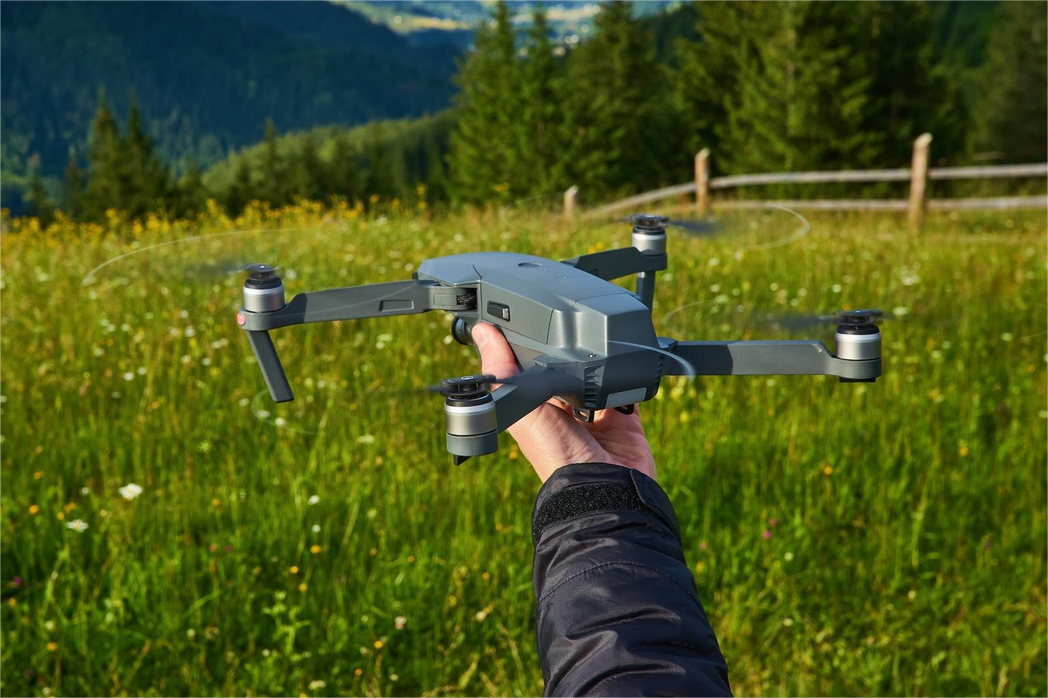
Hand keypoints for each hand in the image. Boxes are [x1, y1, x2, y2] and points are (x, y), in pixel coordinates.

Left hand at [471, 323, 656, 482]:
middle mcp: (566, 409)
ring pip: (599, 373)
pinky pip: (629, 387)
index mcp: (536, 407)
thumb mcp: (522, 410)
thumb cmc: (556, 455)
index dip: (530, 346)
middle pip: (568, 369)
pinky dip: (629, 376)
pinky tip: (624, 363)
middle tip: (570, 321)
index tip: (529, 315)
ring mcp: (597, 413)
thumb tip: (481, 333)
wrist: (605, 485)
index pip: (531, 368)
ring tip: (599, 342)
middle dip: (570, 351)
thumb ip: (505, 373)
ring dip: (600, 361)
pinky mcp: (625, 416)